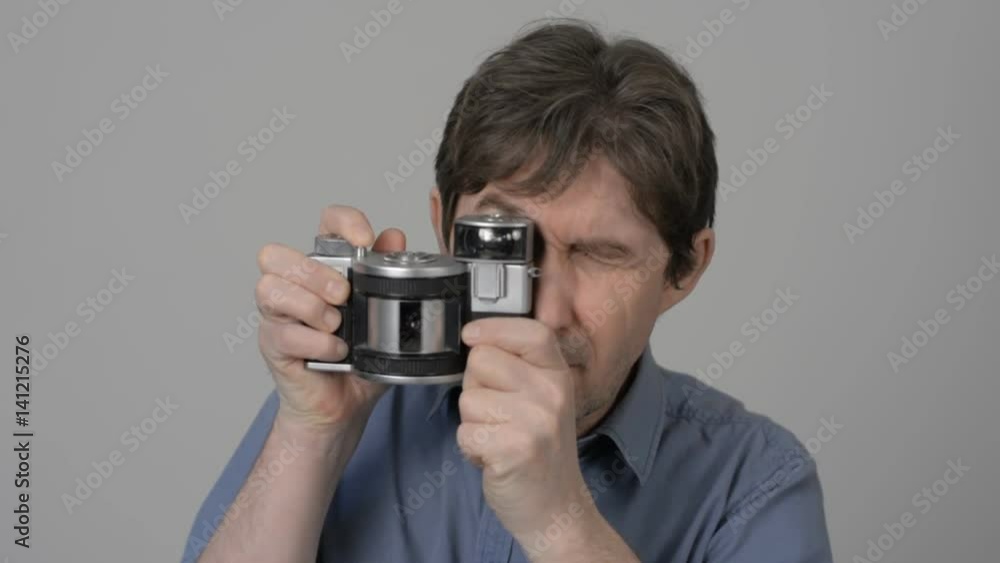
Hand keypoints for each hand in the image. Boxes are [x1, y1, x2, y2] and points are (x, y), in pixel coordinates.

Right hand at [255, 205, 405, 431]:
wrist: (344, 407)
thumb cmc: (360, 358)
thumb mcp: (383, 315)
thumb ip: (388, 274)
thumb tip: (394, 236)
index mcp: (324, 269)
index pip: (324, 225)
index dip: (342, 223)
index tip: (363, 241)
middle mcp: (294, 286)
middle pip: (277, 255)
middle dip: (314, 273)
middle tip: (343, 296)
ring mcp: (279, 316)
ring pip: (269, 289)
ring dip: (309, 306)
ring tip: (336, 325)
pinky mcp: (274, 345)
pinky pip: (284, 334)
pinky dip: (317, 343)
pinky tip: (337, 352)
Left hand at [456, 317, 590, 549]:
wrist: (556, 507)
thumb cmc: (539, 452)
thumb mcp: (543, 401)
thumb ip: (518, 368)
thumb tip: (475, 338)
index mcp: (558, 376)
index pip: (531, 332)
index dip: (495, 328)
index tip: (471, 334)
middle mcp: (552, 394)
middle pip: (482, 360)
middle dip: (476, 387)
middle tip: (498, 416)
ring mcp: (536, 421)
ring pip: (468, 399)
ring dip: (473, 423)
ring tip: (498, 439)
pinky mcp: (514, 449)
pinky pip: (465, 432)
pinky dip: (470, 449)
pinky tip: (493, 458)